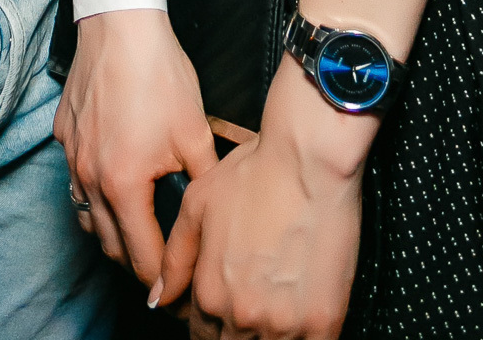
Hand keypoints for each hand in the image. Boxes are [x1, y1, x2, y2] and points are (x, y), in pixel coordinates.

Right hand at [53, 8, 217, 285]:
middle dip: (137, 262)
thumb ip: (204, 184)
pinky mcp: (63, 133)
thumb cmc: (159, 75)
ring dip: (112, 231)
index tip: (178, 292)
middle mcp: (88, 178)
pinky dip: (93, 192)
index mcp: (123, 186)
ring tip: (140, 231)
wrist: (120, 23)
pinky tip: (116, 177)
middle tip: (164, 266)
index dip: (164, 281)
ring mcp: (71, 156)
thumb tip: (217, 217)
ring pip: (87, 215)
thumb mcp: (195, 133)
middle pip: (110, 245)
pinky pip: (75, 178)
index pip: (142, 257)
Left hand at [154, 57, 369, 338]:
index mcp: (209, 293)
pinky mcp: (324, 321)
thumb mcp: (197, 206)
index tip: (220, 308)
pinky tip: (298, 316)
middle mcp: (243, 316)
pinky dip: (299, 338)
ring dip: (265, 334)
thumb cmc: (254, 174)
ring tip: (272, 303)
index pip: (200, 336)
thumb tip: (158, 298)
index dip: (207, 325)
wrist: (309, 161)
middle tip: (248, 300)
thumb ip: (175, 259)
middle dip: (234, 331)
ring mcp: (285, 323)